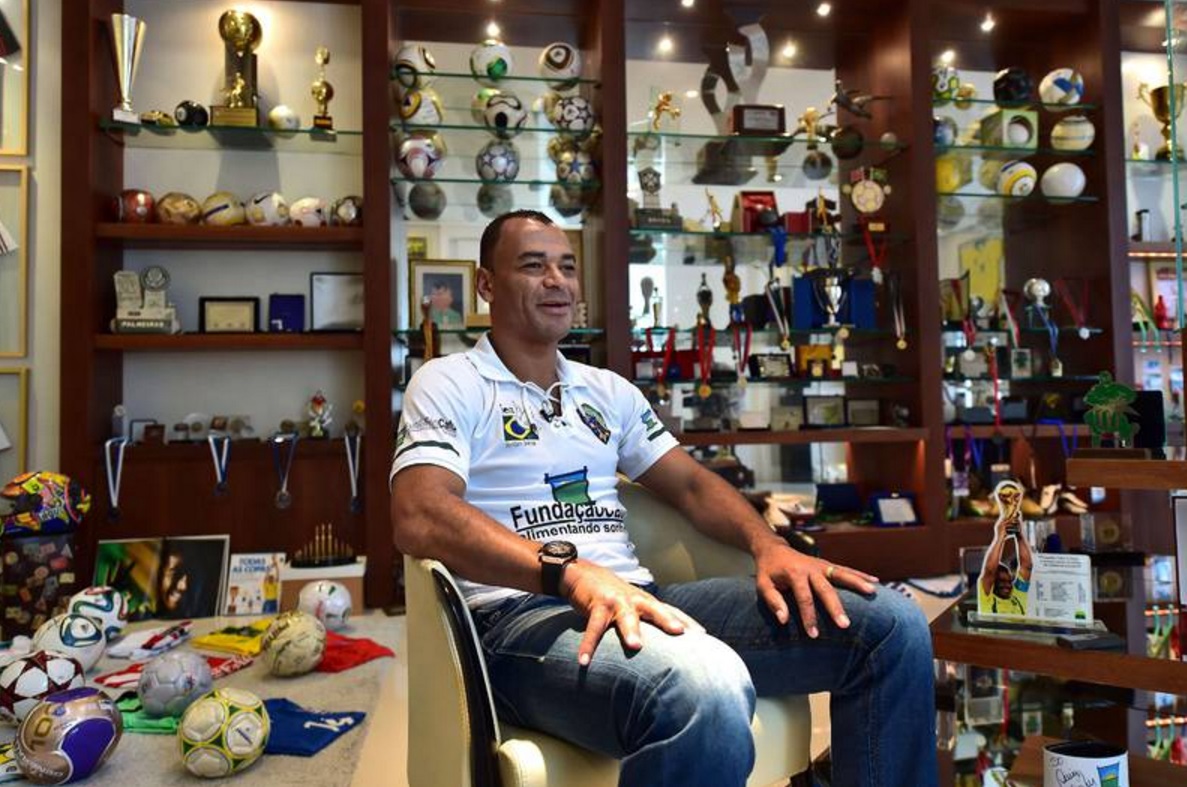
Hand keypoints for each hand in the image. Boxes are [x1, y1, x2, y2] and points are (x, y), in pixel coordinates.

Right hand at [561, 561, 702, 665]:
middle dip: (667, 620)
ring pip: (625, 617)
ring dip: (630, 630)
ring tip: (635, 646)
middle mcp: (635, 600)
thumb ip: (650, 621)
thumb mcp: (636, 605)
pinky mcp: (597, 605)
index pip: (672, 611)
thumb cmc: (616, 595)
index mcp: (647, 602)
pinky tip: (583, 661)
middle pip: (654, 609)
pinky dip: (588, 645)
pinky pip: (593, 628)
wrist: (585, 573)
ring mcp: (616, 601)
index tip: (704, 636)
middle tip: (679, 632)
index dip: (687, 622)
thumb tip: (670, 646)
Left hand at [753, 542, 878, 638]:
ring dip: (857, 583)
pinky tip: (875, 582)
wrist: (773, 549)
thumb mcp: (763, 584)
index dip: (809, 617)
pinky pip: (845, 569)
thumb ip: (772, 601)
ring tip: (872, 593)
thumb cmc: (768, 571)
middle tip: (845, 625)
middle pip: (825, 589)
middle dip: (835, 608)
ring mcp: (821, 564)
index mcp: (794, 573)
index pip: (803, 597)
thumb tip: (783, 619)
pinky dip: (860, 575)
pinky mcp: (827, 564)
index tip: (813, 635)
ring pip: (841, 574)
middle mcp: (810, 568)